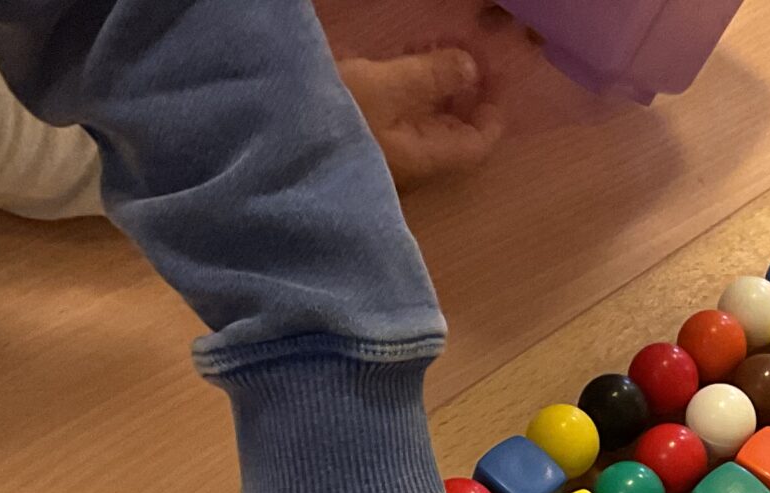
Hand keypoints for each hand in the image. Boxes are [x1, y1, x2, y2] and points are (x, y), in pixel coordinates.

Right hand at [338, 47, 503, 186]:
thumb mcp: (388, 87)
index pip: (476, 145)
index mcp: (426, 157)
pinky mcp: (356, 146)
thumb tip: (471, 68)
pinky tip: (393, 68)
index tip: (497, 77)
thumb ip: (432, 76)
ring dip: (430, 89)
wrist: (272, 152)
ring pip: (420, 125)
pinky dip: (403, 93)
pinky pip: (393, 121)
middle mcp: (409, 165)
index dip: (491, 113)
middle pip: (449, 135)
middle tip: (460, 51)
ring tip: (427, 50)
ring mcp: (382, 159)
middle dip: (460, 94)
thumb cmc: (337, 121)